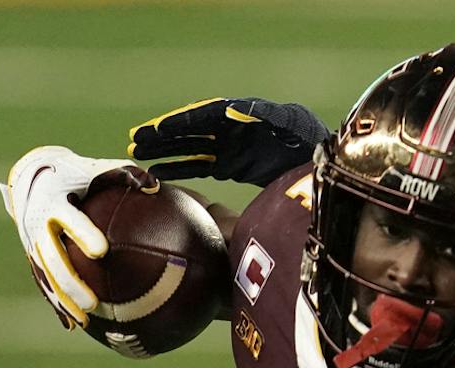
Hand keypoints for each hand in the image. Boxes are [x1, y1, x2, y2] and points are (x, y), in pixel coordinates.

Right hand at [0, 146, 137, 328]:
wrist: (30, 174)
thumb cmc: (74, 172)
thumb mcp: (95, 167)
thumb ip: (124, 174)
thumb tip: (156, 185)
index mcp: (54, 202)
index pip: (69, 220)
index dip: (83, 234)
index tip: (101, 250)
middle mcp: (38, 224)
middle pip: (52, 257)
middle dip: (71, 282)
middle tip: (93, 302)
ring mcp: (32, 242)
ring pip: (46, 275)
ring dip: (63, 299)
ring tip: (84, 320)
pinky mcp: (32, 254)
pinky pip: (44, 281)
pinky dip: (57, 302)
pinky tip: (72, 324)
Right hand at [128, 97, 330, 185]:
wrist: (319, 158)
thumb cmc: (306, 135)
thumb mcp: (290, 123)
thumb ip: (262, 115)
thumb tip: (232, 109)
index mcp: (240, 114)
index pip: (204, 116)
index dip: (182, 121)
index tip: (160, 127)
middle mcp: (228, 129)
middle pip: (190, 130)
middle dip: (163, 135)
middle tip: (135, 138)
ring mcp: (227, 148)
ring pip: (189, 148)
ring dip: (164, 151)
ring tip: (137, 153)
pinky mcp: (230, 166)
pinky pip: (200, 167)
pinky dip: (180, 169)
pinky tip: (158, 172)